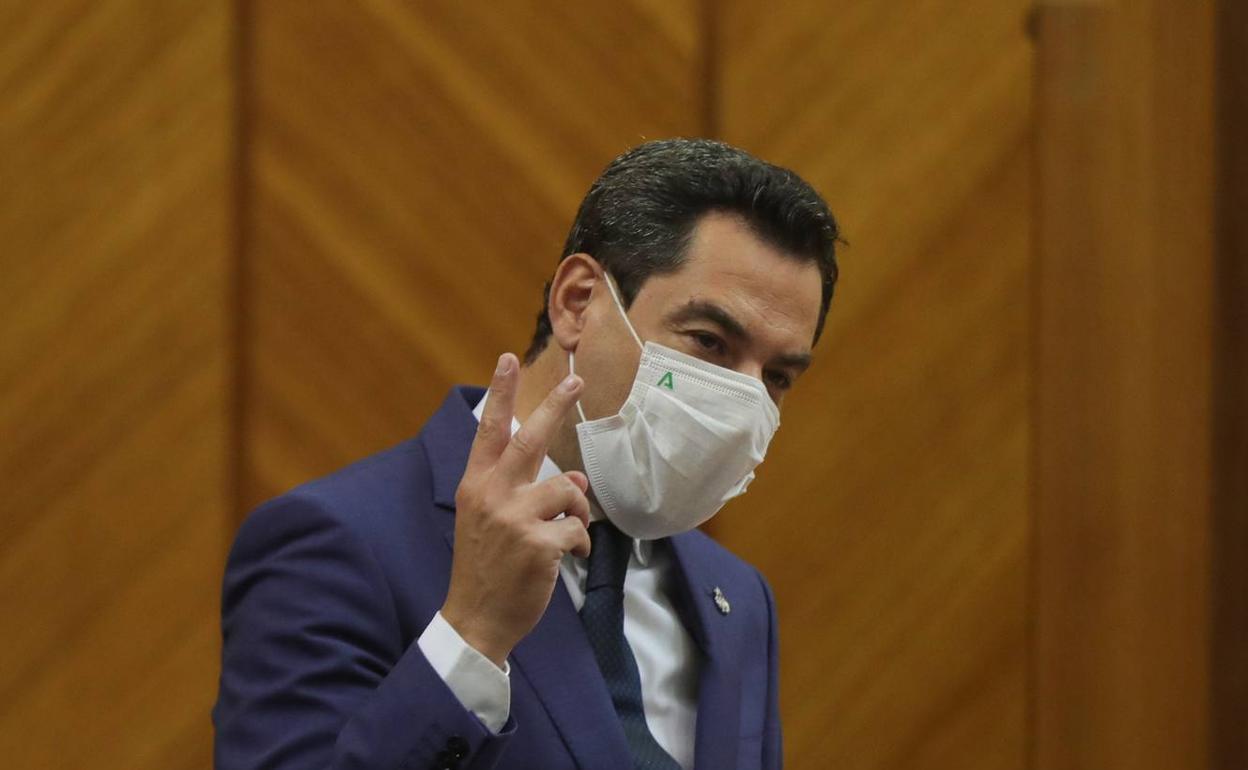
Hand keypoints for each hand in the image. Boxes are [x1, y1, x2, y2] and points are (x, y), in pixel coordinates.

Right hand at [440, 353, 591, 666]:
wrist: (476, 618)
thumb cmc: (486, 568)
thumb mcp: (492, 523)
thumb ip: (526, 493)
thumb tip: (575, 478)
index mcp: (475, 486)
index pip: (487, 431)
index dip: (499, 394)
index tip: (506, 359)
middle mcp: (491, 495)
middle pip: (529, 440)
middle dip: (554, 405)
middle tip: (577, 380)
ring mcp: (514, 518)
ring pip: (568, 490)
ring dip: (577, 510)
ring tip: (567, 534)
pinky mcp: (538, 543)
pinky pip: (576, 528)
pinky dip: (578, 542)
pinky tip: (566, 558)